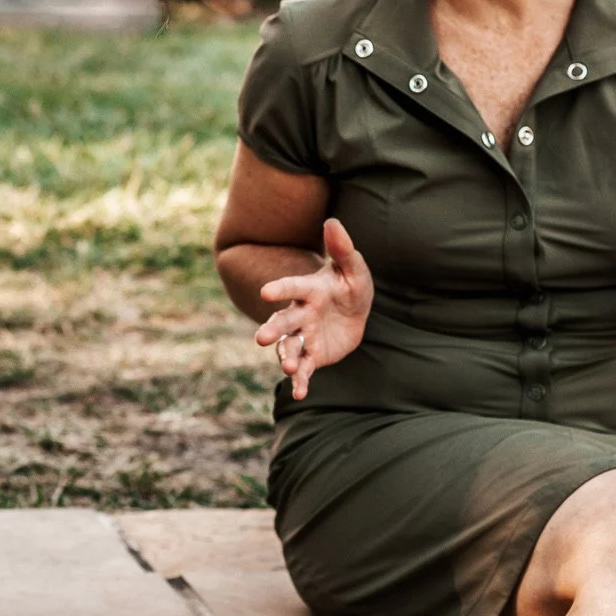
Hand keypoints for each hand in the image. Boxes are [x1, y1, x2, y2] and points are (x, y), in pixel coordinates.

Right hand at [255, 218, 374, 400]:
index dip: (279, 289)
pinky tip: (299, 393)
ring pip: (290, 347)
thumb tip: (332, 221)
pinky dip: (300, 381)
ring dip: (287, 357)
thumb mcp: (354, 268)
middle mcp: (300, 314)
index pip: (292, 287)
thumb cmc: (350, 286)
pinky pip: (304, 369)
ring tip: (289, 367)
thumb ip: (343, 249)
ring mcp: (304, 336)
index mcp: (309, 290)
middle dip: (272, 329)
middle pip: (283, 322)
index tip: (265, 292)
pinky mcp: (312, 355)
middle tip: (261, 338)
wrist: (353, 313)